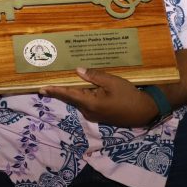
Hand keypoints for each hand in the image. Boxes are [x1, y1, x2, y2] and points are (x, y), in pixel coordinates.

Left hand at [41, 67, 161, 127]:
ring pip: (79, 101)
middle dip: (60, 91)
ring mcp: (93, 115)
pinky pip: (86, 103)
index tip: (42, 88)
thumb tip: (78, 71)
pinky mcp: (99, 115)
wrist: (144, 111)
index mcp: (90, 103)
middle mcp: (88, 111)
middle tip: (47, 84)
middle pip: (71, 98)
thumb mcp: (112, 82)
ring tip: (61, 83)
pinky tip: (80, 88)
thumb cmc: (129, 96)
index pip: (68, 94)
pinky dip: (81, 95)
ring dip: (71, 92)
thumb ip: (94, 76)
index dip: (55, 91)